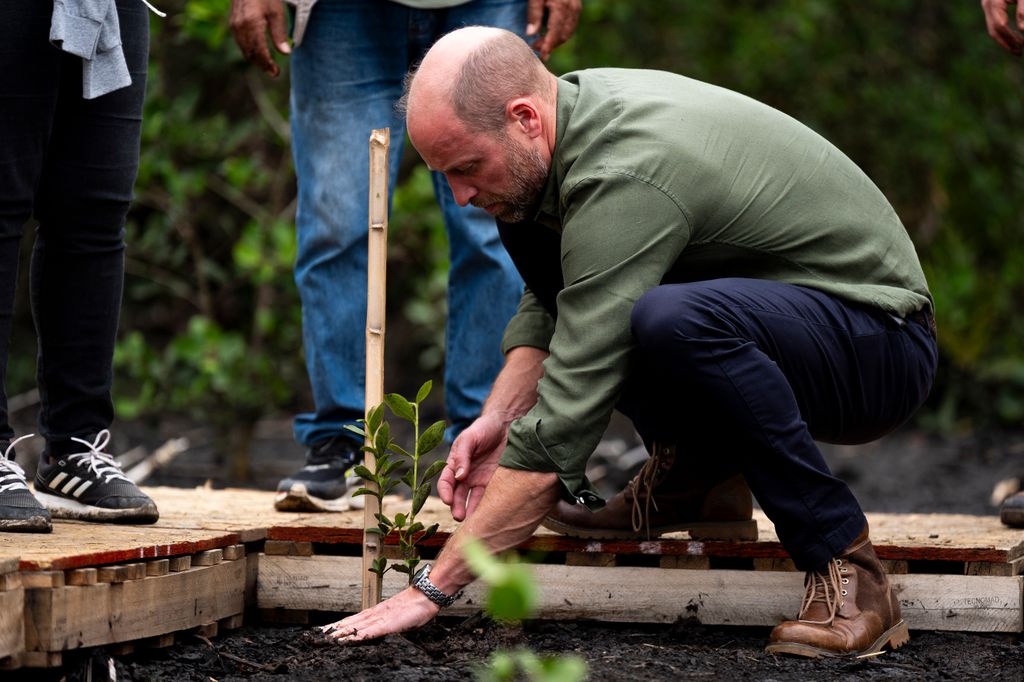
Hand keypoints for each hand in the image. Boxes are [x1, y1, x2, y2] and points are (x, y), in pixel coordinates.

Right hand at [230, 0, 290, 76]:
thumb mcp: (277, 13)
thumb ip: (279, 34)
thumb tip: (285, 53)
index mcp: (252, 24)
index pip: (259, 51)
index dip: (267, 64)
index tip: (275, 72)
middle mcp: (240, 26)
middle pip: (250, 53)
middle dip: (261, 65)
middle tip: (273, 73)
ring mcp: (234, 25)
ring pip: (244, 49)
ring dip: (255, 60)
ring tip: (267, 66)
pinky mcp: (232, 23)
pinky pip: (240, 43)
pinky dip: (249, 51)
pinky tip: (258, 54)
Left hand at [322, 587, 438, 642]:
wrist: (426, 596)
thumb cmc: (415, 608)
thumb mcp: (397, 617)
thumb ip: (386, 623)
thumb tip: (375, 629)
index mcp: (376, 613)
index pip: (354, 620)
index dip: (339, 625)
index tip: (326, 630)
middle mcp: (375, 615)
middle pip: (351, 623)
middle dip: (335, 629)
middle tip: (319, 634)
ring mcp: (381, 618)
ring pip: (358, 626)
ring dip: (342, 631)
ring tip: (328, 636)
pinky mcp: (389, 623)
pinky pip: (373, 631)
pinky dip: (361, 634)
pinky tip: (351, 638)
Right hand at [438, 413, 509, 520]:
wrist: (507, 425)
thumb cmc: (484, 428)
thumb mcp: (470, 438)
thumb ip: (463, 455)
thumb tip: (459, 476)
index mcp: (455, 463)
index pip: (445, 481)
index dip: (445, 491)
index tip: (448, 500)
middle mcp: (465, 475)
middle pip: (457, 495)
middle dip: (456, 507)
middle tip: (459, 516)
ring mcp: (479, 480)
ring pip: (471, 500)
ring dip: (469, 511)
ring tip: (472, 521)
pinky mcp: (494, 483)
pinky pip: (487, 497)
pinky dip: (485, 507)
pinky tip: (487, 514)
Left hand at [526, 0, 581, 59]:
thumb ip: (534, 13)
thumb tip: (530, 34)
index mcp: (561, 6)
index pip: (555, 32)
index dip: (548, 46)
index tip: (541, 56)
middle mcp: (572, 9)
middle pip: (563, 35)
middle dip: (550, 45)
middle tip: (535, 48)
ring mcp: (576, 8)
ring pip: (568, 33)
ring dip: (556, 42)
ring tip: (542, 44)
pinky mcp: (576, 8)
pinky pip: (571, 27)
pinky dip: (561, 35)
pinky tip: (551, 36)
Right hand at [981, 0, 1023, 54]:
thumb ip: (1022, 10)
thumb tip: (1022, 30)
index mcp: (994, 2)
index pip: (1000, 25)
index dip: (1011, 37)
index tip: (1022, 44)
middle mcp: (986, 5)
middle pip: (993, 30)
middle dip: (1006, 43)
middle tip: (1019, 53)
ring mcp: (986, 6)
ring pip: (992, 29)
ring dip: (1004, 40)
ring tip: (1017, 49)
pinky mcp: (990, 6)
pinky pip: (994, 24)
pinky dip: (1003, 32)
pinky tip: (1014, 37)